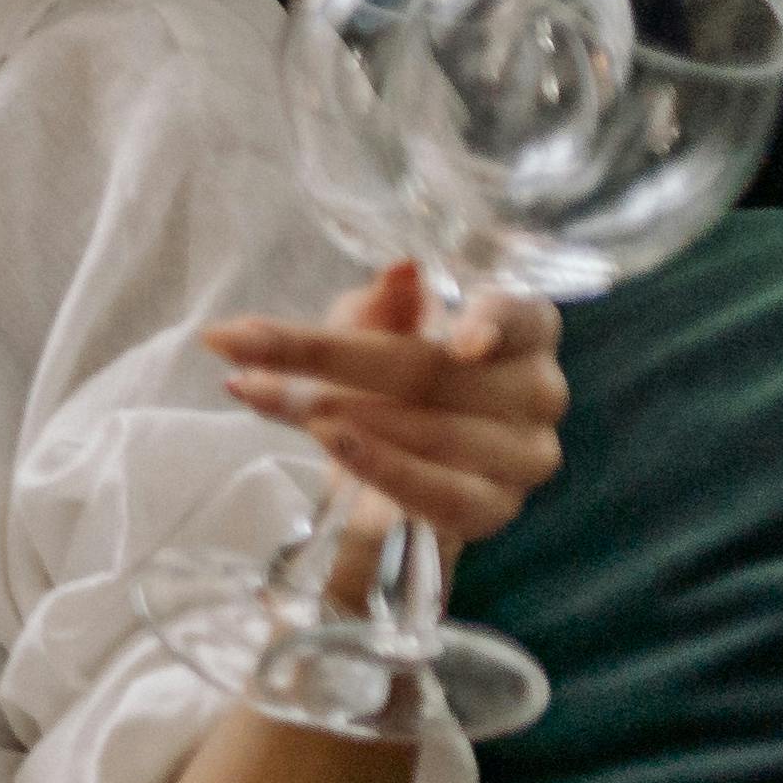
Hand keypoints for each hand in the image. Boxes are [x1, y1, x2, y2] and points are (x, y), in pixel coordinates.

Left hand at [200, 261, 572, 548]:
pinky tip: (330, 439)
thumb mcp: (379, 331)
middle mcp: (539, 391)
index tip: (458, 338)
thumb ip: (386, 305)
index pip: (519, 315)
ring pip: (424, 429)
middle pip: (433, 371)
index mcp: (527, 331)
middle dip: (329, 356)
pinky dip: (378, 465)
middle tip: (244, 345)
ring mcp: (523, 456)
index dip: (493, 322)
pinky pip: (434, 491)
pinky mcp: (492, 510)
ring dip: (331, 409)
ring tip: (259, 392)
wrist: (398, 471)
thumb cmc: (396, 382)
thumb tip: (399, 272)